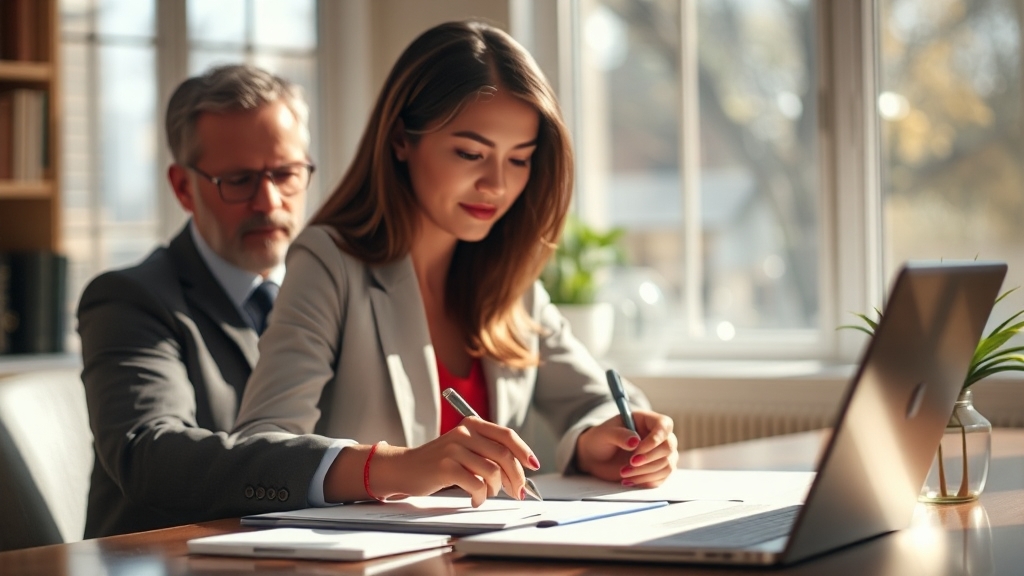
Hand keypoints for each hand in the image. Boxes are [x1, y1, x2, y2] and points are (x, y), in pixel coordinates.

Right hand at [370, 418, 540, 506]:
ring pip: (492, 472)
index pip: (507, 435)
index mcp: (473, 424)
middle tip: (518, 492)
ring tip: (486, 494)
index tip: (534, 466)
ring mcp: (454, 449)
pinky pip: (476, 485)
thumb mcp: (465, 448)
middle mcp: (464, 433)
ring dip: (495, 489)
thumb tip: (520, 472)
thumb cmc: (439, 462)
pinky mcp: (446, 467)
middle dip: (516, 477)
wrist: (405, 467)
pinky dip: (480, 497)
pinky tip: (475, 499)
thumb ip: (488, 453)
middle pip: (504, 455)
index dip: (524, 451)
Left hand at [574, 410, 677, 487]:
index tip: (637, 450)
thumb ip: (618, 435)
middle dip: (649, 459)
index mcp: (646, 420)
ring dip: (646, 472)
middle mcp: (657, 435)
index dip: (656, 438)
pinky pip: (662, 477)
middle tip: (630, 463)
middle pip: (669, 446)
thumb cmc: (600, 440)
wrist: (596, 458)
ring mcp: (659, 453)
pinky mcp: (657, 468)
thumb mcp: (604, 434)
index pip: (664, 425)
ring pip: (667, 464)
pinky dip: (646, 481)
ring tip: (624, 473)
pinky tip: (629, 480)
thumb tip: (635, 441)